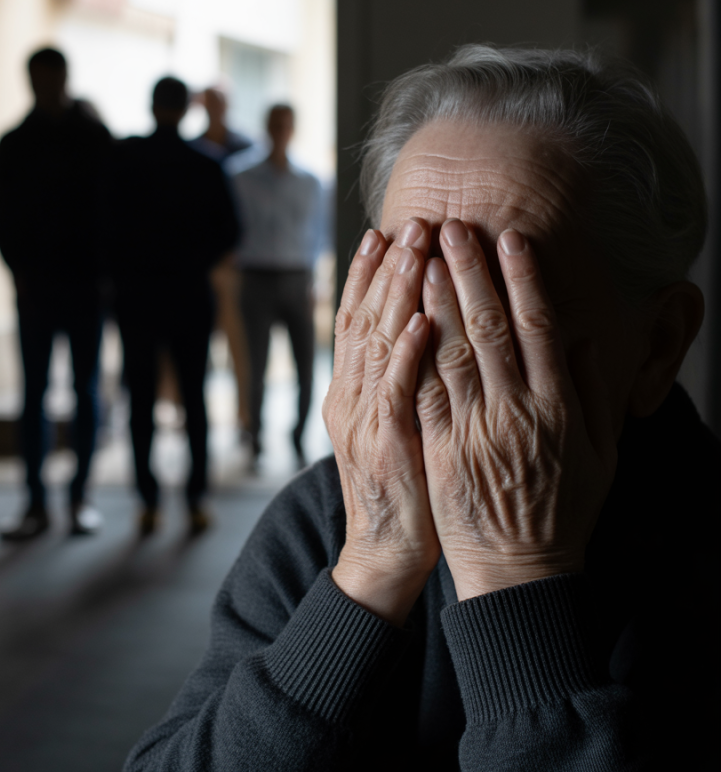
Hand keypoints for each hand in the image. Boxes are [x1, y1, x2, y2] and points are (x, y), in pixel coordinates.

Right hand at [324, 218, 438, 624]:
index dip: (368, 275)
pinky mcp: (382, 445)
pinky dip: (403, 354)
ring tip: (412, 250)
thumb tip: (421, 329)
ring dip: (394, 295)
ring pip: (375, 344)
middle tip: (407, 223)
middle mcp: (350, 396)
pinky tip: (417, 321)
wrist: (385, 549)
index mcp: (354, 390)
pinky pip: (394, 392)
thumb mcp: (394, 424)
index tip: (385, 233)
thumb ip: (401, 378)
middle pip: (364, 319)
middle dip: (386, 269)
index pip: (357, 319)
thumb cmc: (405, 485)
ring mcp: (362, 419)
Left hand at [416, 220, 617, 600]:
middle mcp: (517, 410)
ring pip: (451, 350)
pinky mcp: (442, 450)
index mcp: (559, 406)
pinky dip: (413, 352)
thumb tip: (582, 339)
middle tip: (453, 226)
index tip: (510, 239)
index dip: (524, 279)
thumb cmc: (564, 512)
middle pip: (490, 327)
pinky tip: (402, 317)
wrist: (520, 572)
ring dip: (436, 297)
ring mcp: (476, 431)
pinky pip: (424, 392)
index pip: (540, 327)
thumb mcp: (600, 454)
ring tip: (423, 255)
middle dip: (470, 271)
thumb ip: (590, 394)